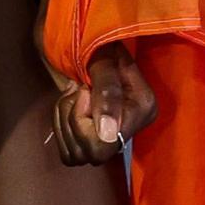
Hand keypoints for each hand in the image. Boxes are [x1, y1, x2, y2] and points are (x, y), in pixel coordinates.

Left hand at [50, 41, 153, 166]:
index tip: (83, 90)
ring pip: (75, 155)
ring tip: (72, 93)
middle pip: (91, 153)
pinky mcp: (93, 146)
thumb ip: (108, 92)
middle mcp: (132, 132)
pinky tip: (68, 106)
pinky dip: (61, 127)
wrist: (95, 49)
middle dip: (73, 118)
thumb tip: (107, 133)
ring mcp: (111, 145)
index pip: (107, 141)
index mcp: (143, 111)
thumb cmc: (100, 49)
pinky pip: (68, 154)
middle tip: (77, 90)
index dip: (84, 119)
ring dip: (64, 118)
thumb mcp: (104, 59)